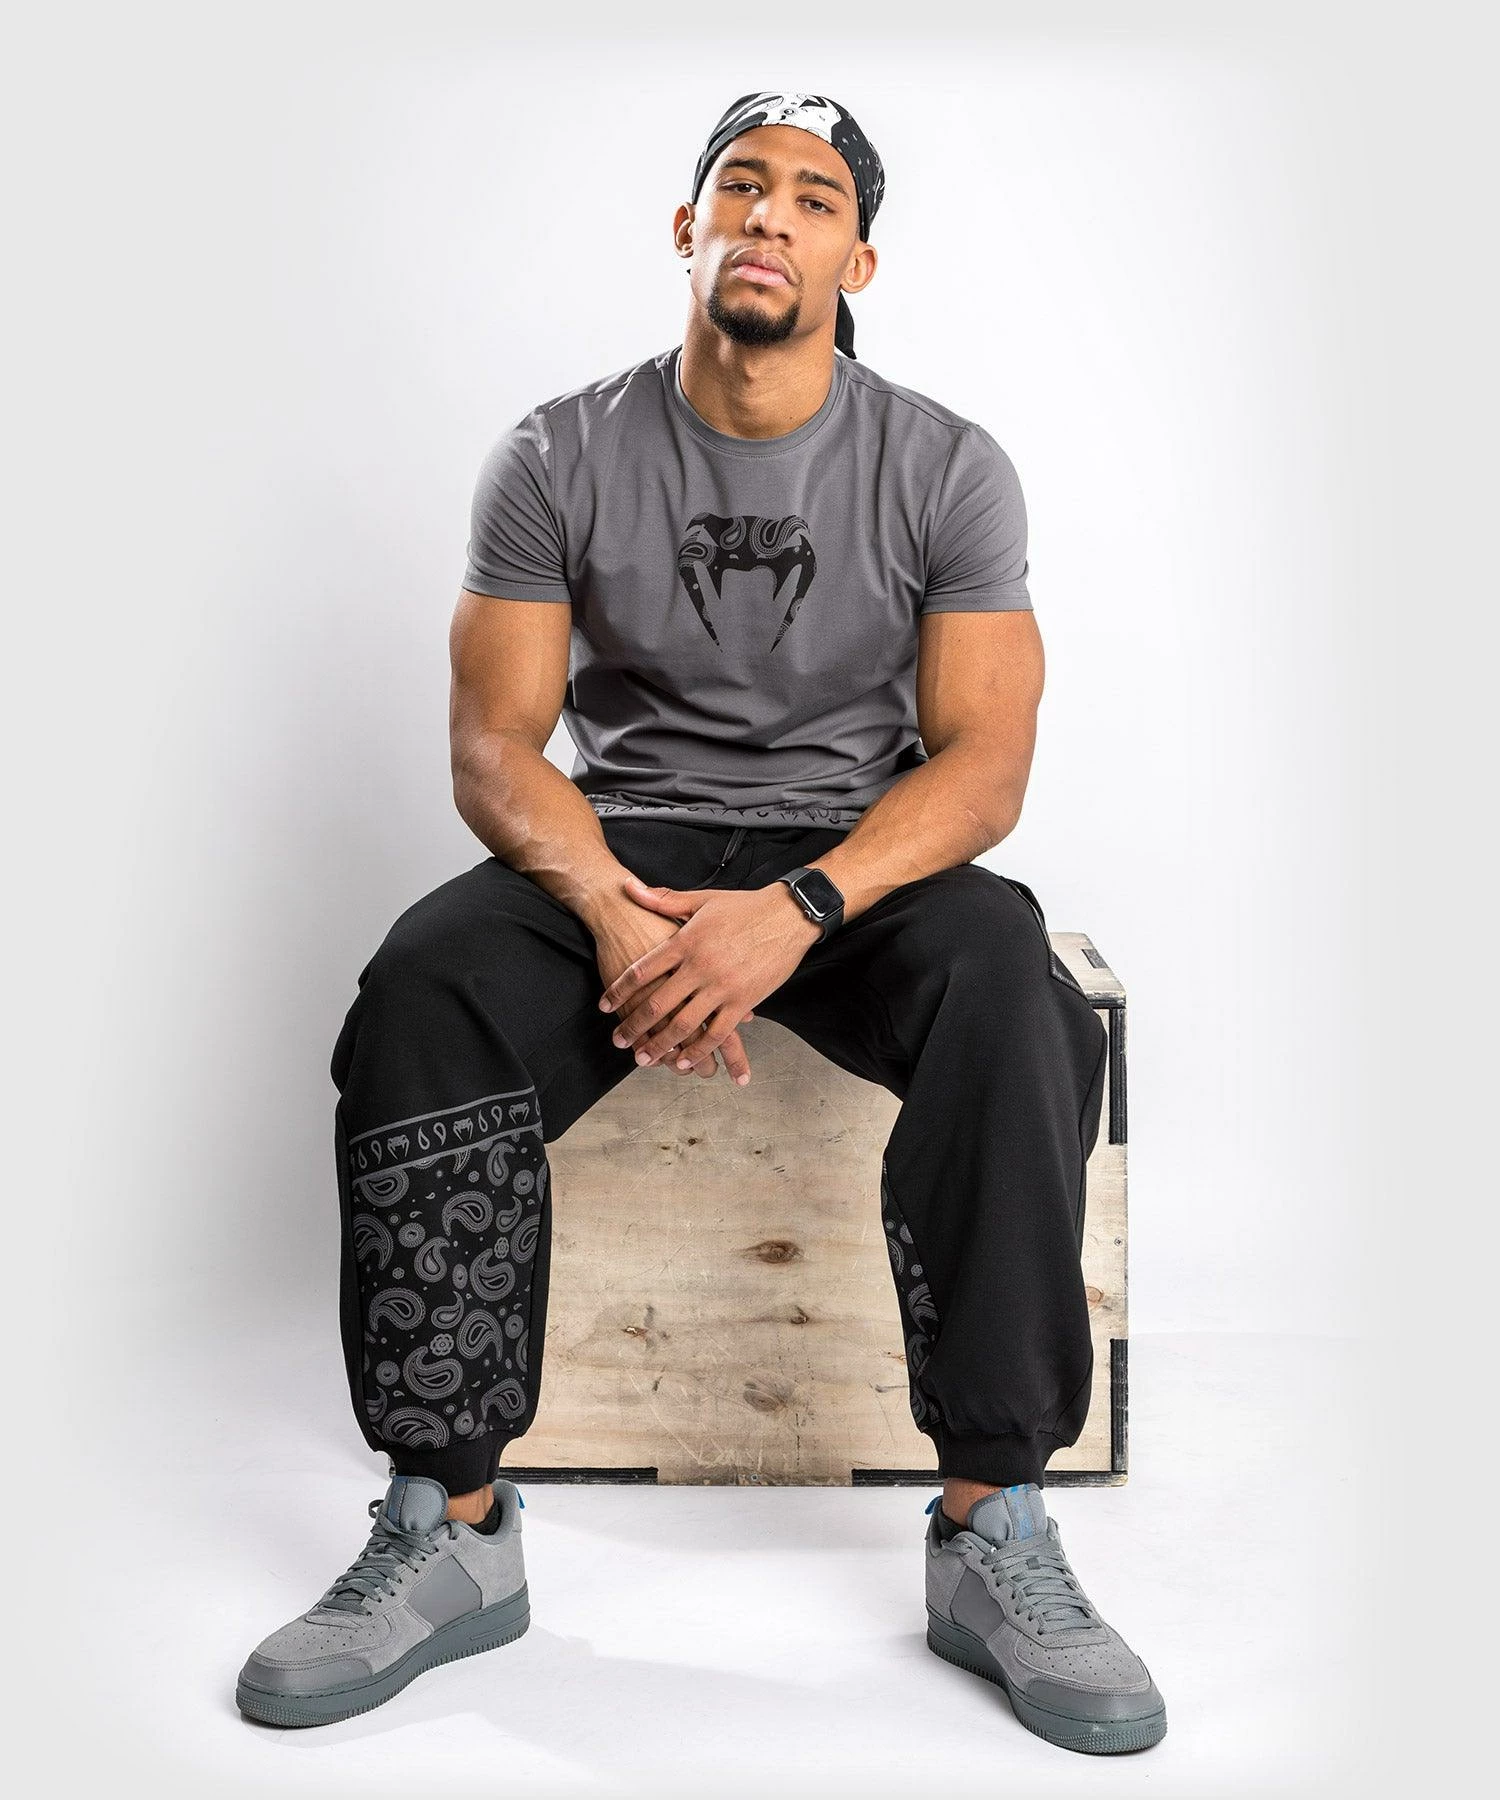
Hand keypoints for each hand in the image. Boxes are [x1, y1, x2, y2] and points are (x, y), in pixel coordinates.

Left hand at [598, 874, 821, 1083]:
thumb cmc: (745, 907)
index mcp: (686, 941)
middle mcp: (700, 967)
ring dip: (661, 1045)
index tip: (605, 1006)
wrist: (788, 915)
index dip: (620, 990)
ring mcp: (722, 987)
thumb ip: (663, 899)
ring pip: (684, 1024)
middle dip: (634, 1026)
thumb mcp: (701, 900)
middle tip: (619, 1040)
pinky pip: (717, 1033)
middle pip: (658, 1004)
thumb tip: (628, 886)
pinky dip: (699, 1050)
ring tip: (644, 1057)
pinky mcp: (744, 1001)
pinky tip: (685, 1061)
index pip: (643, 971)